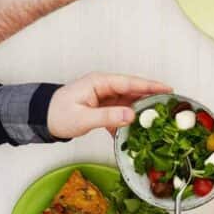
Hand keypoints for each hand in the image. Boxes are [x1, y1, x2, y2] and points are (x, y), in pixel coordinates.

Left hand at [47, 73, 171, 138]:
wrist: (42, 119)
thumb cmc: (58, 115)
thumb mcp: (83, 118)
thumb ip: (107, 117)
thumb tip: (131, 115)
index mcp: (100, 83)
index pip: (130, 83)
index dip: (150, 86)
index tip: (168, 89)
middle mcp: (105, 87)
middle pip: (133, 91)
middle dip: (152, 97)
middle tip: (171, 105)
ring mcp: (105, 97)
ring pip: (129, 102)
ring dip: (142, 111)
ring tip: (160, 119)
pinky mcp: (104, 108)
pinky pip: (121, 112)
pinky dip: (130, 121)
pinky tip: (139, 131)